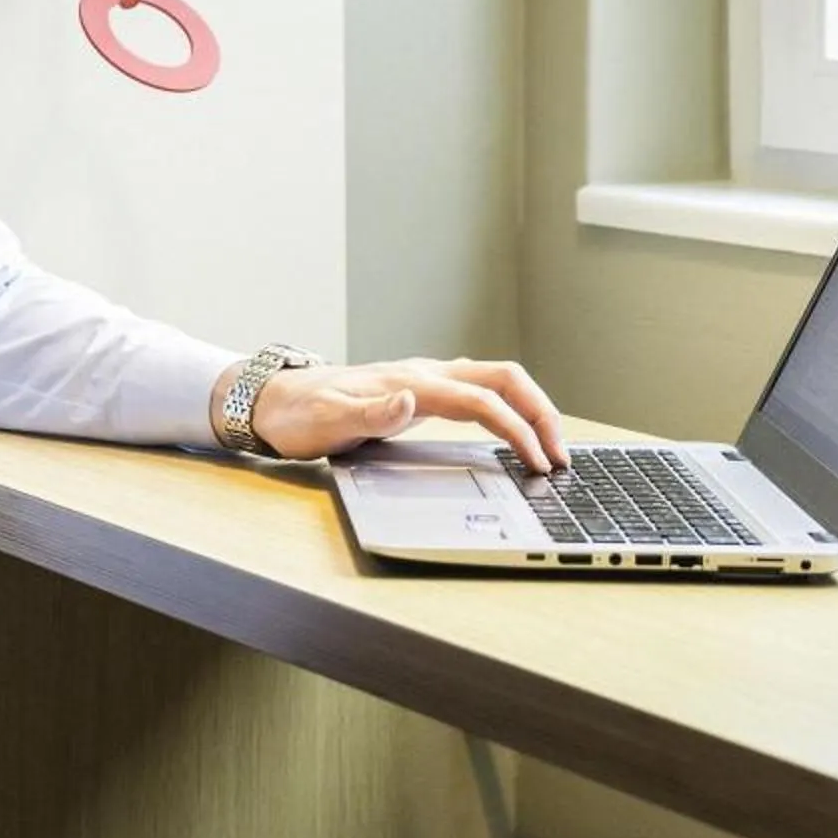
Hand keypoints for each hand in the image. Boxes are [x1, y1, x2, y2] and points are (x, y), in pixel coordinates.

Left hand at [218, 355, 568, 474]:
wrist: (275, 400)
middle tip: (563, 454)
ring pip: (497, 381)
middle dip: (542, 412)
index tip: (539, 463)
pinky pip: (480, 392)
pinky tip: (516, 433)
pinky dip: (509, 409)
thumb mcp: (328, 420)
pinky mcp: (423, 392)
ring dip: (530, 408)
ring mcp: (426, 380)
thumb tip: (408, 401)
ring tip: (551, 447)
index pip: (482, 401)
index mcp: (412, 381)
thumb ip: (370, 411)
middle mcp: (426, 374)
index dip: (518, 431)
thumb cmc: (299, 413)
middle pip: (505, 379)